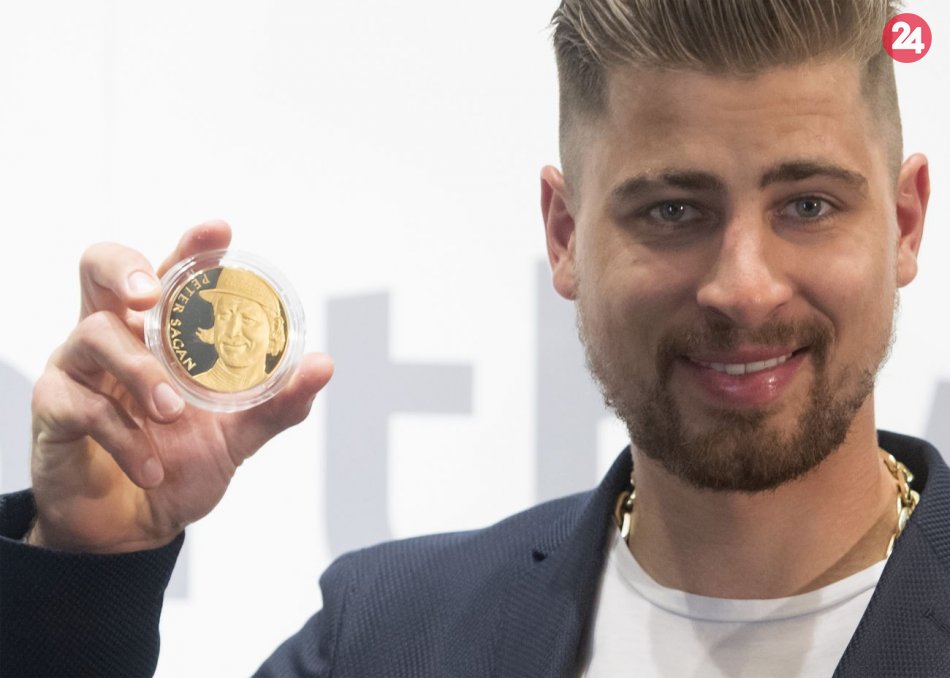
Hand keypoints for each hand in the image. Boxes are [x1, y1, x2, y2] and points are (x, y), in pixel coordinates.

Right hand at [28, 221, 332, 552]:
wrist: (136, 528)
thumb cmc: (181, 466)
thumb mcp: (237, 436)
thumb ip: (277, 403)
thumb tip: (323, 365)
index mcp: (162, 334)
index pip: (171, 272)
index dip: (192, 247)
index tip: (221, 231)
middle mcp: (118, 337)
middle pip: (100, 267)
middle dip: (126, 269)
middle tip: (150, 296)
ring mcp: (79, 368)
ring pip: (95, 335)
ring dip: (139, 373)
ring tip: (171, 414)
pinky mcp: (54, 409)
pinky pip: (83, 405)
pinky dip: (124, 438)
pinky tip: (150, 469)